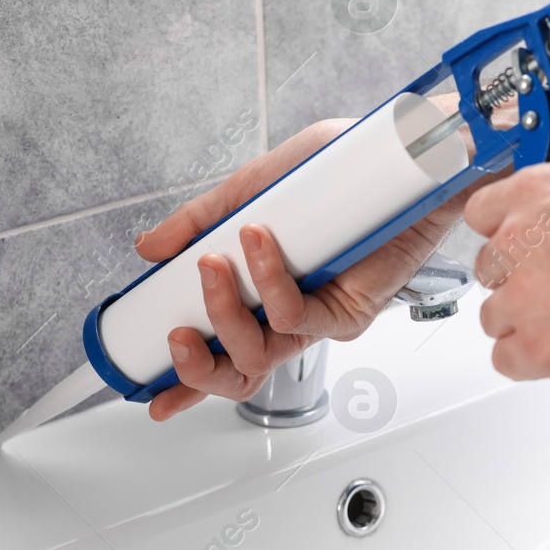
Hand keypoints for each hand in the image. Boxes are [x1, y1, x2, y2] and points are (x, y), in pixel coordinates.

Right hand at [135, 119, 465, 419]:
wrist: (400, 156)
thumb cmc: (339, 172)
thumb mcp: (253, 189)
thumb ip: (201, 220)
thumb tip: (149, 248)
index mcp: (265, 297)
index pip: (224, 353)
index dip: (187, 381)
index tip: (152, 393)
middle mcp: (293, 315)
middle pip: (240, 372)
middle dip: (196, 364)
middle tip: (176, 331)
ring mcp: (322, 316)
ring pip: (262, 353)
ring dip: (224, 313)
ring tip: (212, 263)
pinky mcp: (351, 309)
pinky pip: (298, 316)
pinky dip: (269, 283)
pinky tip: (257, 243)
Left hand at [465, 151, 549, 380]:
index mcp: (535, 193)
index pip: (483, 214)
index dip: (507, 233)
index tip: (524, 244)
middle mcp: (518, 243)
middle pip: (490, 269)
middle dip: (520, 279)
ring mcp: (524, 298)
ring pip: (495, 318)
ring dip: (525, 322)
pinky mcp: (540, 348)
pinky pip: (508, 361)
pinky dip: (531, 361)